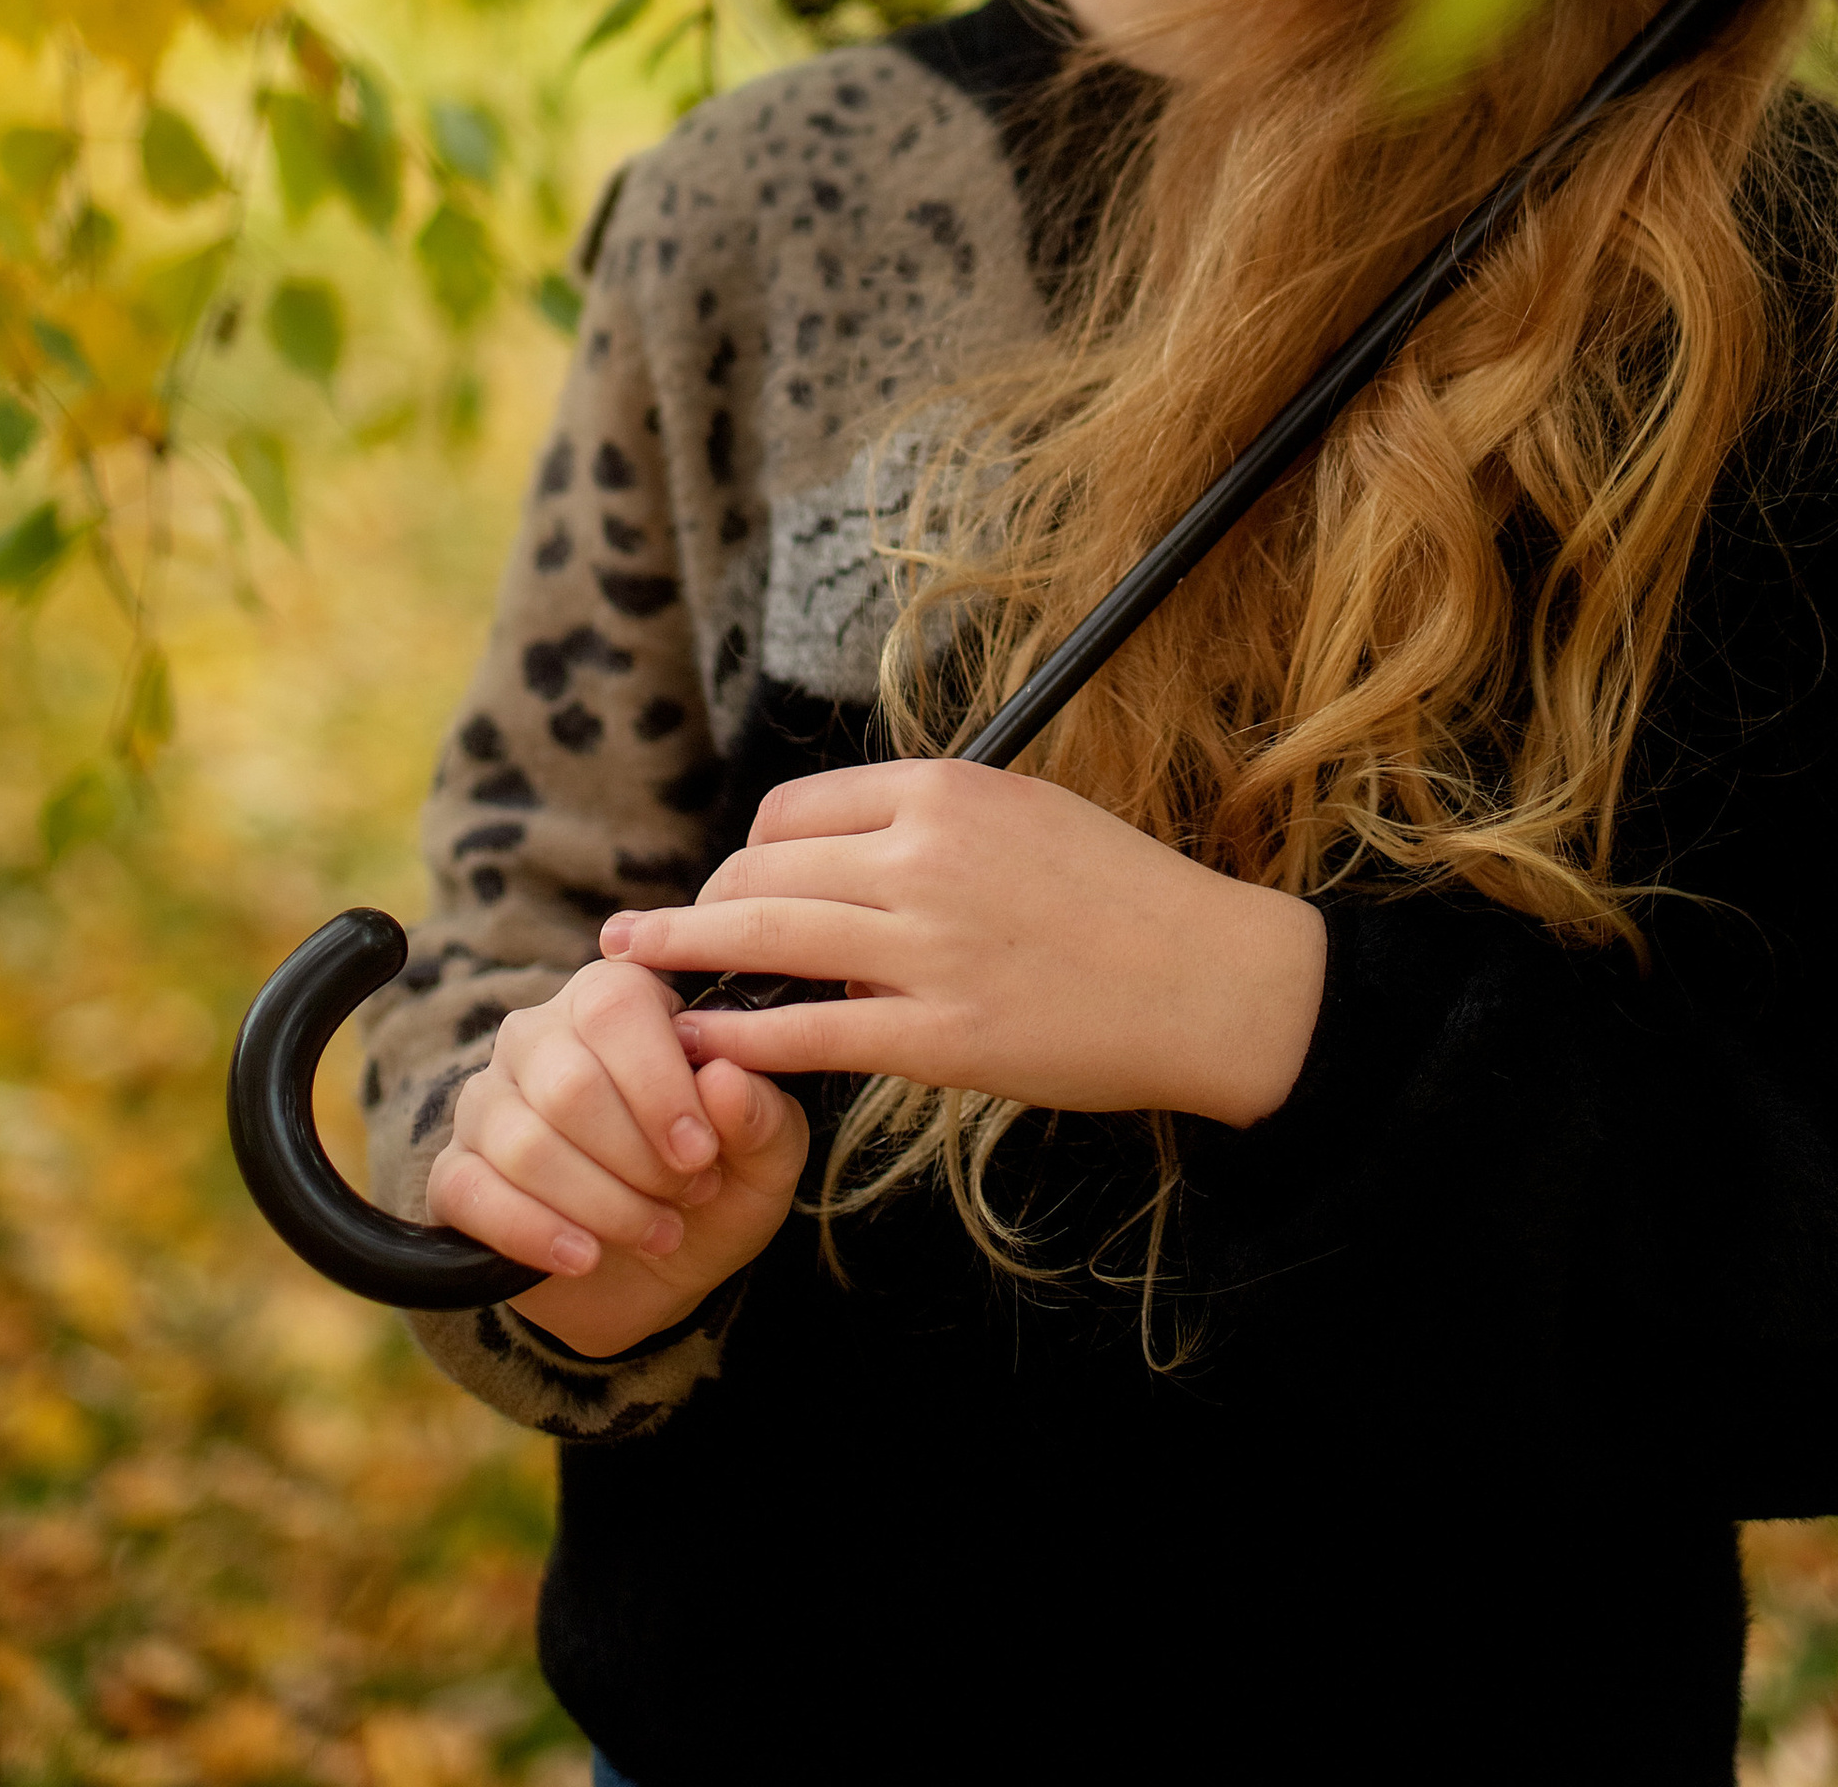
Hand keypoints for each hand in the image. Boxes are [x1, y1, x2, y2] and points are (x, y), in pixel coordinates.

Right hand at [424, 958, 808, 1357]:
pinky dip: (536, 1233)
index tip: (700, 1152)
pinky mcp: (455, 1172)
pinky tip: (584, 1256)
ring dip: (602, 1203)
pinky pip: (472, 1192)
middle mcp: (539, 1035)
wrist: (659, 1273)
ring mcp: (487, 1102)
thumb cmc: (715, 1184)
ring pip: (526, 1143)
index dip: (659, 1084)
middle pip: (569, 1082)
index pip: (614, 1006)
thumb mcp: (766, 1155)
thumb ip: (760, 1113)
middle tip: (686, 1195)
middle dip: (637, 1157)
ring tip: (655, 1230)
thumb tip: (723, 1077)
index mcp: (614, 998)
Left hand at [598, 758, 1326, 1129]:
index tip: (730, 883)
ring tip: (631, 969)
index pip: (793, 810)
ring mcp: (927, 949)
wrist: (1206, 977)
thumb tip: (844, 867)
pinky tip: (702, 1047)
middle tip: (661, 935)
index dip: (746, 852)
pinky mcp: (937, 1038)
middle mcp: (924, 857)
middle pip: (762, 873)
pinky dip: (742, 1040)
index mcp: (944, 791)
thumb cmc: (1121, 894)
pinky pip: (808, 1035)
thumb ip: (931, 830)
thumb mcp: (1026, 815)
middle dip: (700, 907)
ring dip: (684, 957)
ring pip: (764, 942)